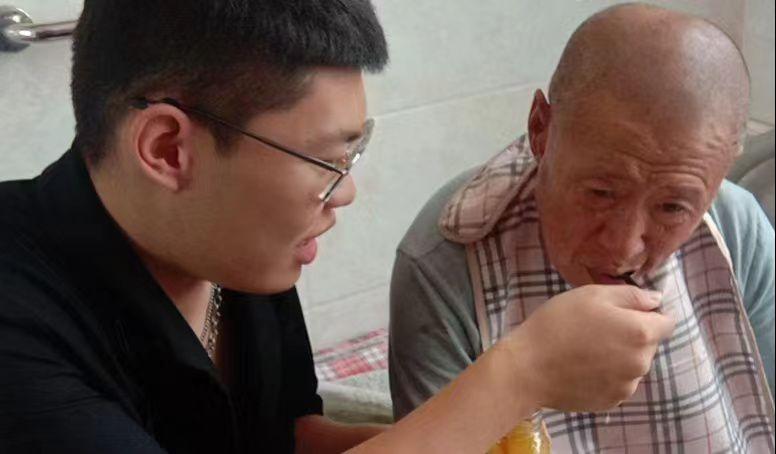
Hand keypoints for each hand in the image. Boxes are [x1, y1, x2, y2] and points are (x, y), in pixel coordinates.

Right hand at [499, 285, 674, 411]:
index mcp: (641, 333)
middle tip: (596, 328)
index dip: (647, 313)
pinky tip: (582, 368)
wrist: (528, 368)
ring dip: (620, 356)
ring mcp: (627, 386)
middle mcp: (642, 363)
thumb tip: (657, 300)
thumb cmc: (557, 323)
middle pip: (649, 344)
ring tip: (586, 350)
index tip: (621, 312)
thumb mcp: (592, 294)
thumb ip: (631, 295)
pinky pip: (618, 383)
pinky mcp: (611, 402)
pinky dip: (607, 375)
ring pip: (633, 364)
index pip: (667, 322)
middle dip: (631, 334)